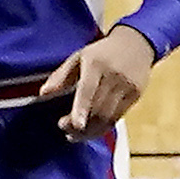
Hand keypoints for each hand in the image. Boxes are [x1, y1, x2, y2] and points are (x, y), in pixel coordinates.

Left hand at [48, 26, 157, 144]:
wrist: (136, 43)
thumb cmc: (101, 52)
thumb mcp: (78, 57)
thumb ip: (60, 76)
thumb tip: (43, 93)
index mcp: (96, 64)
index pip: (88, 89)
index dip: (81, 108)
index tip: (75, 124)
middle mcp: (113, 76)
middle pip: (98, 109)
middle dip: (81, 126)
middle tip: (66, 131)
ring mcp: (127, 87)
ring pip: (108, 117)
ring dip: (91, 131)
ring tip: (75, 135)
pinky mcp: (136, 95)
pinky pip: (118, 118)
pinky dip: (103, 128)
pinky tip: (92, 130)